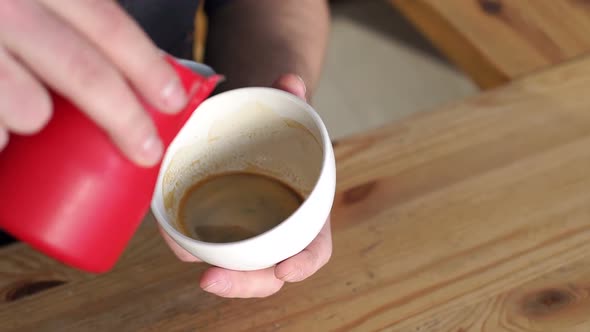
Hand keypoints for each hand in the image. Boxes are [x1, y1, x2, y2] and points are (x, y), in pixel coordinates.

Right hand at [0, 0, 187, 165]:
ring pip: (34, 111)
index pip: (107, 23)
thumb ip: (67, 21)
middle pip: (84, 72)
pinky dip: (1, 137)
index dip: (147, 65)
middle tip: (147, 149)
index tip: (172, 99)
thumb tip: (124, 69)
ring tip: (24, 118)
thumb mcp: (32, 2)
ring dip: (37, 122)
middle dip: (124, 119)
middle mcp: (10, 8)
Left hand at [159, 74, 332, 297]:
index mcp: (306, 215)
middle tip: (211, 279)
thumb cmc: (281, 136)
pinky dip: (186, 242)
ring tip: (179, 247)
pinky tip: (168, 228)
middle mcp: (276, 234)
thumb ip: (295, 99)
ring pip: (232, 266)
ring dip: (207, 268)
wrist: (259, 141)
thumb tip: (290, 80)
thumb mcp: (291, 117)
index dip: (304, 262)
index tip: (287, 269)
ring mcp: (245, 236)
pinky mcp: (217, 229)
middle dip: (242, 283)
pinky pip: (204, 245)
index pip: (314, 248)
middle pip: (265, 273)